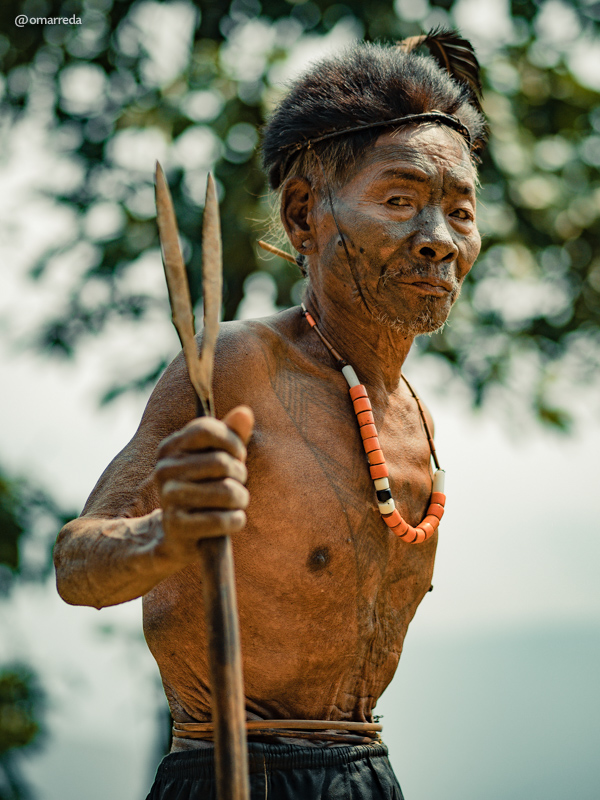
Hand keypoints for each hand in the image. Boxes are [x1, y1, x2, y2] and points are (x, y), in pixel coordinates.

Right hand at [153, 405, 253, 565]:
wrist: (180, 535)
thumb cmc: (206, 487)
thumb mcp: (218, 458)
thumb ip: (233, 434)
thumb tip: (245, 412)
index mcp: (170, 447)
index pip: (206, 429)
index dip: (232, 442)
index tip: (238, 455)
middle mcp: (164, 470)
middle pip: (221, 462)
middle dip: (240, 474)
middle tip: (238, 483)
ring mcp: (168, 498)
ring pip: (226, 491)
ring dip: (241, 499)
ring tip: (237, 502)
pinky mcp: (176, 526)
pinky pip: (220, 519)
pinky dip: (236, 520)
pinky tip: (234, 520)